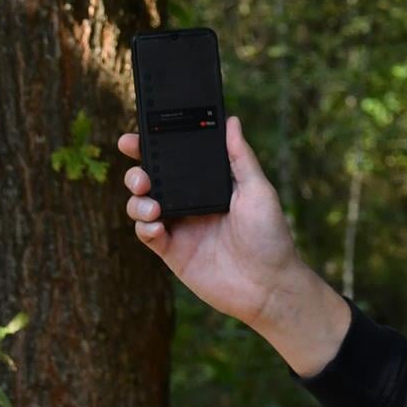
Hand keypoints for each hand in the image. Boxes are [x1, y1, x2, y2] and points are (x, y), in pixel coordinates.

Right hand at [120, 116, 349, 372]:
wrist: (268, 285)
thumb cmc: (270, 235)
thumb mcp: (258, 190)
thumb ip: (240, 157)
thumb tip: (231, 121)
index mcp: (210, 183)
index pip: (177, 159)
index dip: (154, 147)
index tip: (136, 137)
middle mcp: (191, 202)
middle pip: (152, 180)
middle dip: (136, 173)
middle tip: (140, 176)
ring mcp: (180, 227)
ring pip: (142, 205)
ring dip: (138, 201)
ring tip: (152, 205)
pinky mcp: (173, 252)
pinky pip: (147, 235)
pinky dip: (144, 227)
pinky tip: (156, 226)